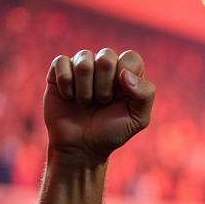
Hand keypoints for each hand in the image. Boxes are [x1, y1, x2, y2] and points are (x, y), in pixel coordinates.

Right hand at [44, 48, 154, 164]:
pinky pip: (61, 63)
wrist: (81, 146)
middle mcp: (105, 66)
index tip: (120, 98)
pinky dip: (66, 86)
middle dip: (105, 87)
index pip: (131, 58)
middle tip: (102, 102)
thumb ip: (145, 94)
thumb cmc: (112, 132)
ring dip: (85, 89)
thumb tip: (125, 73)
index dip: (124, 78)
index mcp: (127, 74)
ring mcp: (81, 66)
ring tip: (86, 103)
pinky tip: (69, 97)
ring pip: (84, 61)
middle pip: (106, 57)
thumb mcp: (138, 119)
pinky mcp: (59, 70)